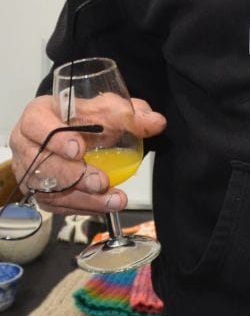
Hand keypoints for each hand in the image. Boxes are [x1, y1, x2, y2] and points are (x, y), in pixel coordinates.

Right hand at [8, 93, 165, 214]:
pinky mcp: (40, 191)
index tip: (78, 149)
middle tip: (100, 181)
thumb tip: (156, 122)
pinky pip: (56, 204)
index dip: (55, 139)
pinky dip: (82, 207)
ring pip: (48, 189)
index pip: (36, 125)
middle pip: (41, 163)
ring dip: (82, 197)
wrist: (76, 132)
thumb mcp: (109, 109)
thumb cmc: (85, 117)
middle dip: (73, 176)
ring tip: (112, 199)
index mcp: (38, 116)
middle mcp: (27, 144)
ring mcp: (30, 170)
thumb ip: (132, 114)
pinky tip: (103, 206)